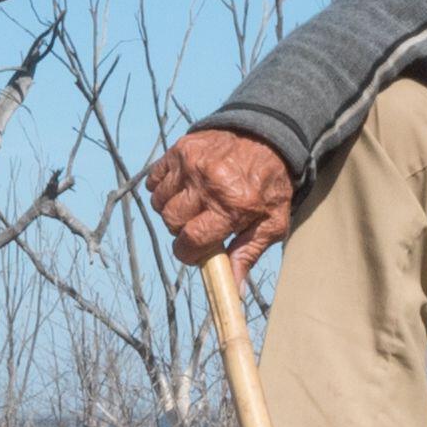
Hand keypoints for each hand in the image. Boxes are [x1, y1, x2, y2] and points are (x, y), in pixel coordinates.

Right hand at [148, 126, 294, 270]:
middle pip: (171, 222)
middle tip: (197, 226)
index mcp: (232, 206)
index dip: (188, 254)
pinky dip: (162, 189)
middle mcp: (208, 184)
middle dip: (180, 232)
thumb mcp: (272, 223)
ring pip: (159, 202)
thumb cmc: (271, 186)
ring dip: (170, 210)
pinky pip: (154, 179)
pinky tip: (181, 190)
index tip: (194, 252)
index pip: (191, 241)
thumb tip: (235, 289)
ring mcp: (191, 164)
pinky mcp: (180, 149)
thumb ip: (249, 254)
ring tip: (190, 207)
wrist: (269, 137)